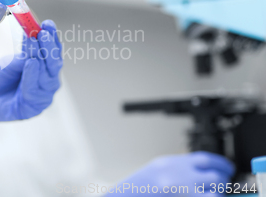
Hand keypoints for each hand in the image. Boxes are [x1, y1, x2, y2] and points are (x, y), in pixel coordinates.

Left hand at [0, 20, 62, 138]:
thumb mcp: (14, 60)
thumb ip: (27, 49)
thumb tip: (34, 28)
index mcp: (46, 71)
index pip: (54, 53)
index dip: (53, 38)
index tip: (48, 24)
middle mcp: (47, 84)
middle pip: (54, 65)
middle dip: (49, 47)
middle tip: (43, 33)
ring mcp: (41, 98)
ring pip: (46, 77)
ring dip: (41, 58)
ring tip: (35, 41)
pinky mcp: (31, 109)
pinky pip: (33, 90)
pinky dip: (32, 75)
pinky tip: (31, 63)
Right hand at [113, 152, 234, 196]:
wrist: (125, 196)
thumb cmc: (140, 185)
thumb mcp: (160, 167)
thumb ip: (180, 166)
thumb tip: (200, 168)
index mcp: (174, 163)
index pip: (206, 159)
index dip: (221, 164)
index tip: (227, 168)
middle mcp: (180, 176)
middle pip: (214, 176)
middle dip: (221, 182)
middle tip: (221, 185)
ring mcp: (183, 191)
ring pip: (214, 193)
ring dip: (216, 194)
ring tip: (209, 193)